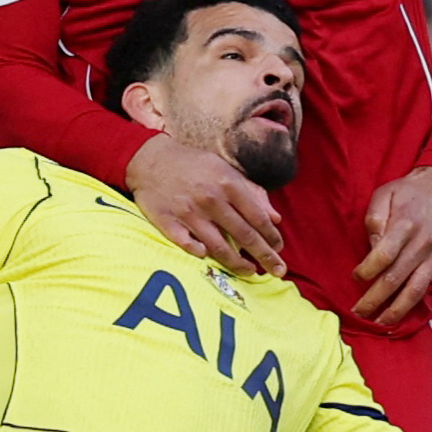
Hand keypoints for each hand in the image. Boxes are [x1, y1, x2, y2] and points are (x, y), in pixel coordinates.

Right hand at [126, 137, 284, 277]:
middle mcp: (210, 199)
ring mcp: (188, 212)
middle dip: (264, 255)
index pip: (257, 217)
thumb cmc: (195, 166)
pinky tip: (208, 257)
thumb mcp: (226, 171)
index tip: (280, 248)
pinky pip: (186, 243)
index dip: (272, 236)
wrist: (151, 159)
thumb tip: (276, 218)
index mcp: (228, 184)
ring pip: (218, 246)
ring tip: (251, 272)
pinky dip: (198, 252)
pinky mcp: (167, 221)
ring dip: (237, 262)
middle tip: (278, 270)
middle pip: (243, 234)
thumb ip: (253, 193)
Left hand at [353, 167, 431, 340]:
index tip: (356, 277)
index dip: (366, 271)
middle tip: (357, 312)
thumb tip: (372, 248)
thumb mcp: (385, 193)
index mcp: (405, 225)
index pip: (383, 256)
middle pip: (396, 279)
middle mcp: (423, 244)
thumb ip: (375, 218)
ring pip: (416, 291)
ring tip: (380, 324)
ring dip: (397, 311)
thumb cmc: (410, 191)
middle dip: (374, 299)